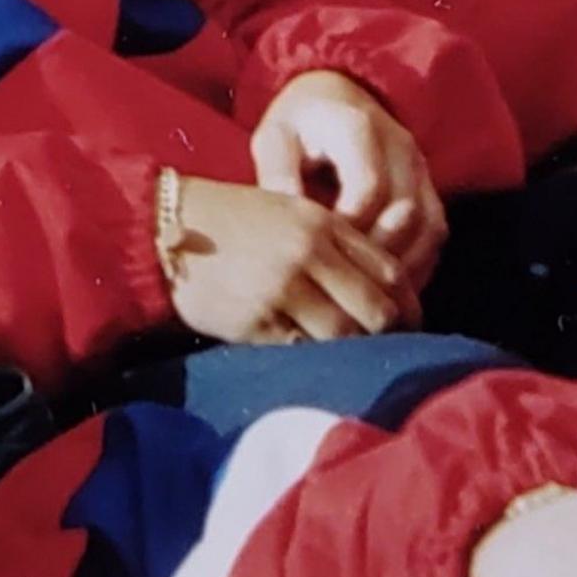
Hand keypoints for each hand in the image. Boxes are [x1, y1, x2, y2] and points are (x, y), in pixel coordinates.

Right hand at [159, 175, 414, 342]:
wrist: (166, 229)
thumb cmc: (234, 220)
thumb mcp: (293, 213)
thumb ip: (338, 243)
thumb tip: (388, 291)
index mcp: (323, 225)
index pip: (389, 272)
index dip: (408, 304)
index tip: (409, 322)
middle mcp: (308, 256)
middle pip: (376, 311)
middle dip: (388, 336)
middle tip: (388, 351)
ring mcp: (281, 291)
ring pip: (343, 337)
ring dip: (353, 353)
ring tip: (354, 362)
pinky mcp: (255, 323)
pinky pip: (301, 352)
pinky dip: (314, 359)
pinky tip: (315, 362)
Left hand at [252, 69, 445, 288]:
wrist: (337, 98)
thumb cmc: (300, 124)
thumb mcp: (275, 138)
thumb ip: (278, 173)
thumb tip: (287, 221)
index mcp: (359, 129)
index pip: (369, 188)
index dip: (348, 229)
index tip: (320, 255)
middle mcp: (401, 147)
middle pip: (406, 213)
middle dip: (376, 256)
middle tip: (345, 288)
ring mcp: (421, 169)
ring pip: (429, 228)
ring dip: (402, 266)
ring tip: (368, 295)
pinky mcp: (430, 189)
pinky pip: (436, 234)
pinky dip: (416, 264)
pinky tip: (386, 288)